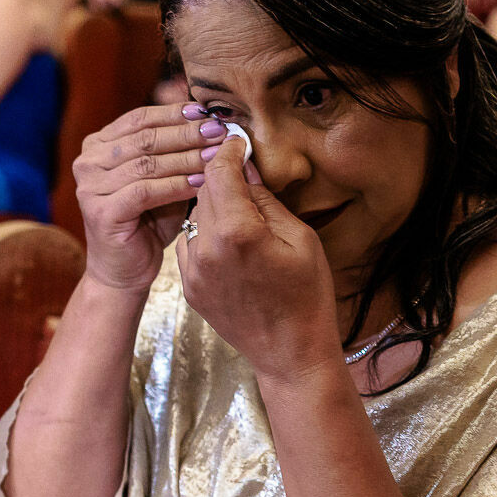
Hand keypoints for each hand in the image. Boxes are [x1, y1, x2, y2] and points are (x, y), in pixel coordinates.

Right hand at [72, 101, 225, 292]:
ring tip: (216, 156)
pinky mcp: (101, 211)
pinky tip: (200, 183)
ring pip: (147, 163)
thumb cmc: (148, 222)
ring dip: (186, 157)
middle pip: (145, 138)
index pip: (141, 118)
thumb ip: (177, 151)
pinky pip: (145, 191)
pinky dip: (176, 185)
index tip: (209, 113)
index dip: (176, 113)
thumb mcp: (164, 179)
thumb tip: (211, 122)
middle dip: (187, 133)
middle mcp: (88, 161)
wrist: (125, 271)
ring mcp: (90, 186)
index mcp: (99, 145)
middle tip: (219, 132)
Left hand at [176, 129, 339, 382]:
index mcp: (237, 232)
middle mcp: (206, 249)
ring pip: (194, 216)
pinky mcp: (189, 287)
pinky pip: (190, 244)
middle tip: (238, 166)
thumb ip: (266, 201)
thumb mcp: (300, 239)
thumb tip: (246, 170)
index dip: (228, 151)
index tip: (237, 142)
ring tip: (238, 209)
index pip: (219, 171)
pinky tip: (230, 241)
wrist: (290, 354)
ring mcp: (193, 271)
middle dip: (220, 175)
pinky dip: (206, 234)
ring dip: (212, 206)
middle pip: (203, 191)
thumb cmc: (306, 296)